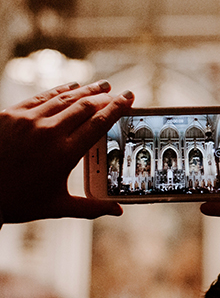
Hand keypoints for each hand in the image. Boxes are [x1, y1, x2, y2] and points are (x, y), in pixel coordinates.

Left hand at [0, 81, 134, 223]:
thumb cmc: (18, 202)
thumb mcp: (57, 206)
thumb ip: (92, 207)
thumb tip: (118, 211)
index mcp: (65, 153)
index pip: (99, 123)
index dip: (117, 108)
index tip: (129, 97)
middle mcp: (49, 133)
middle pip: (85, 106)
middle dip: (104, 96)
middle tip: (117, 92)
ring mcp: (28, 121)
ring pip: (64, 98)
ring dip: (85, 90)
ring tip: (100, 85)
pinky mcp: (10, 115)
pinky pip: (40, 97)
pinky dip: (59, 91)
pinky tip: (70, 88)